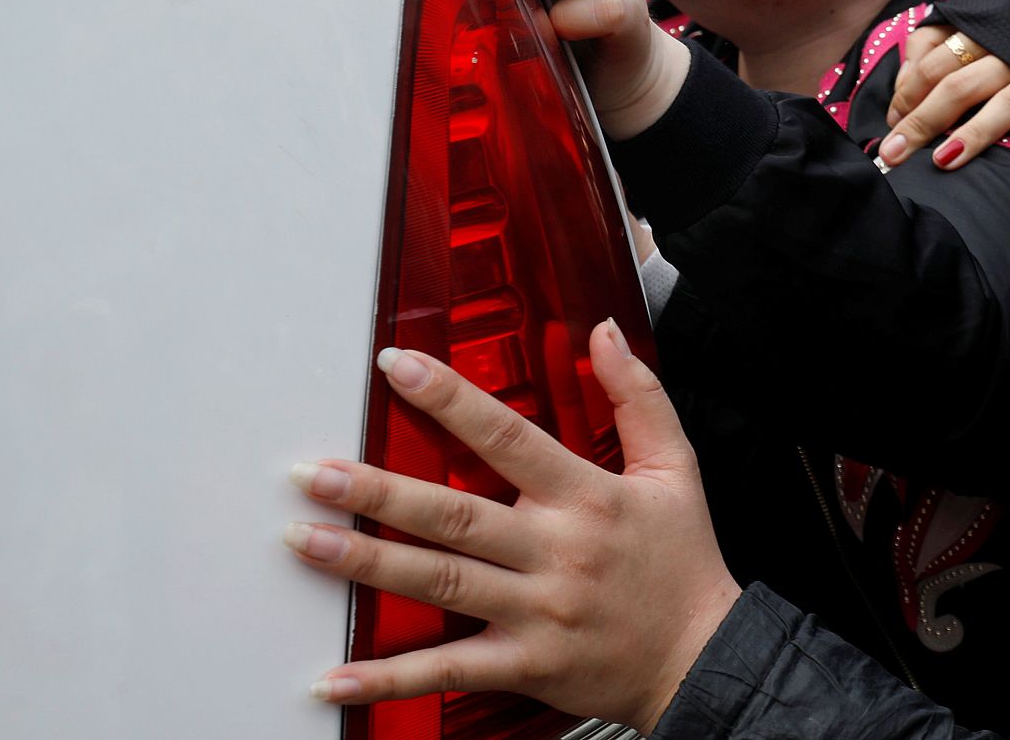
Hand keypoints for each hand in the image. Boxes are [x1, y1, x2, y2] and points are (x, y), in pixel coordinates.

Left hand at [286, 322, 738, 732]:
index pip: (508, 438)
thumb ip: (638, 395)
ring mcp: (536, 611)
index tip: (398, 367)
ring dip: (367, 563)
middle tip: (316, 472)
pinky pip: (448, 668)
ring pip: (440, 583)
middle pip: (455, 515)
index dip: (450, 400)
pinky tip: (334, 675)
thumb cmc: (684, 561)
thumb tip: (603, 332)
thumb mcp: (676, 467)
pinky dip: (387, 676)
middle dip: (379, 492)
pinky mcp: (525, 663)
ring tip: (305, 542)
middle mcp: (556, 551)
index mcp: (588, 496)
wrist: (704, 656)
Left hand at [881, 28, 1009, 172]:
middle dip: (924, 121)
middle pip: (961, 85)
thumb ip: (934, 40)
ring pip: (1008, 102)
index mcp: (983, 27)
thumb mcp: (974, 12)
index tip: (893, 122)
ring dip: (976, 133)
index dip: (908, 94)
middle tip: (895, 154)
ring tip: (944, 161)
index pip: (934, 63)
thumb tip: (906, 83)